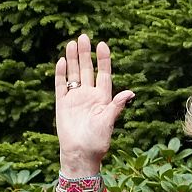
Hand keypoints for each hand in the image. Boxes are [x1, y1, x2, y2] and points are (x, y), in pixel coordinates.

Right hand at [55, 34, 134, 174]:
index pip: (103, 75)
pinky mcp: (63, 104)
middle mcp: (89, 96)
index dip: (103, 60)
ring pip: (74, 74)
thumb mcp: (108, 123)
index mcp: (103, 99)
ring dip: (73, 59)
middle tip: (84, 37)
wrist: (80, 155)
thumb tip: (130, 93)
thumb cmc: (97, 142)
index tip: (102, 44)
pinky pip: (61, 85)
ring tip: (72, 43)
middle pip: (88, 70)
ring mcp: (75, 99)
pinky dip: (61, 74)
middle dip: (86, 54)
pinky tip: (62, 61)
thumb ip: (116, 106)